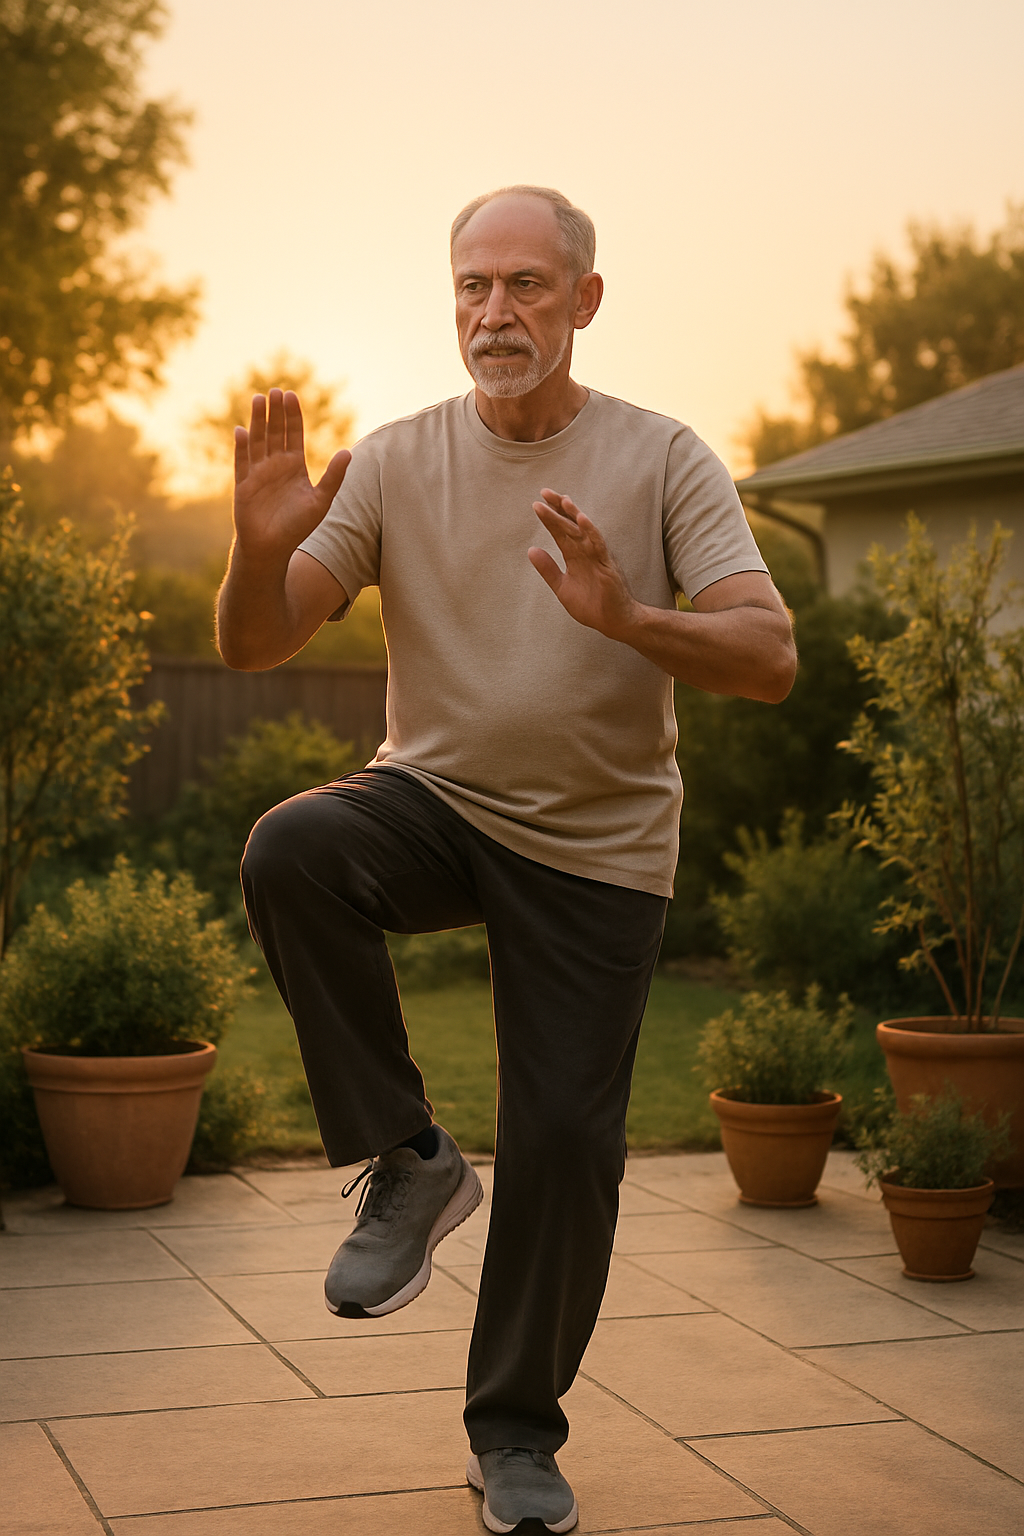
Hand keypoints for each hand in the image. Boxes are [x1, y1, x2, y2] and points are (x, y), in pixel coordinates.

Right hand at [233, 388, 350, 563]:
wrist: (273, 548)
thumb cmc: (298, 527)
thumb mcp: (321, 501)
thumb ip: (333, 477)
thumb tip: (348, 452)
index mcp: (294, 466)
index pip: (294, 434)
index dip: (292, 416)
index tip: (292, 396)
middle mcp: (275, 465)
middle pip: (275, 432)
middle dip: (275, 412)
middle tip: (276, 391)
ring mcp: (258, 473)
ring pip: (258, 441)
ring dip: (258, 421)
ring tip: (259, 400)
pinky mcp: (243, 484)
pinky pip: (242, 461)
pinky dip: (242, 447)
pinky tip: (242, 431)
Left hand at [529, 489, 639, 640]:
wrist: (613, 622)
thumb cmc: (592, 605)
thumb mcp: (562, 587)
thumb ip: (548, 569)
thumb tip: (531, 550)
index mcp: (574, 556)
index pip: (561, 532)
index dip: (550, 517)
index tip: (537, 503)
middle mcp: (585, 552)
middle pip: (570, 525)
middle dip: (558, 509)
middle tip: (544, 492)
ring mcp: (597, 557)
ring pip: (584, 531)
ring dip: (574, 515)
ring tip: (563, 500)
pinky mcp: (607, 565)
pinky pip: (599, 545)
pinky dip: (591, 532)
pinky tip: (582, 519)